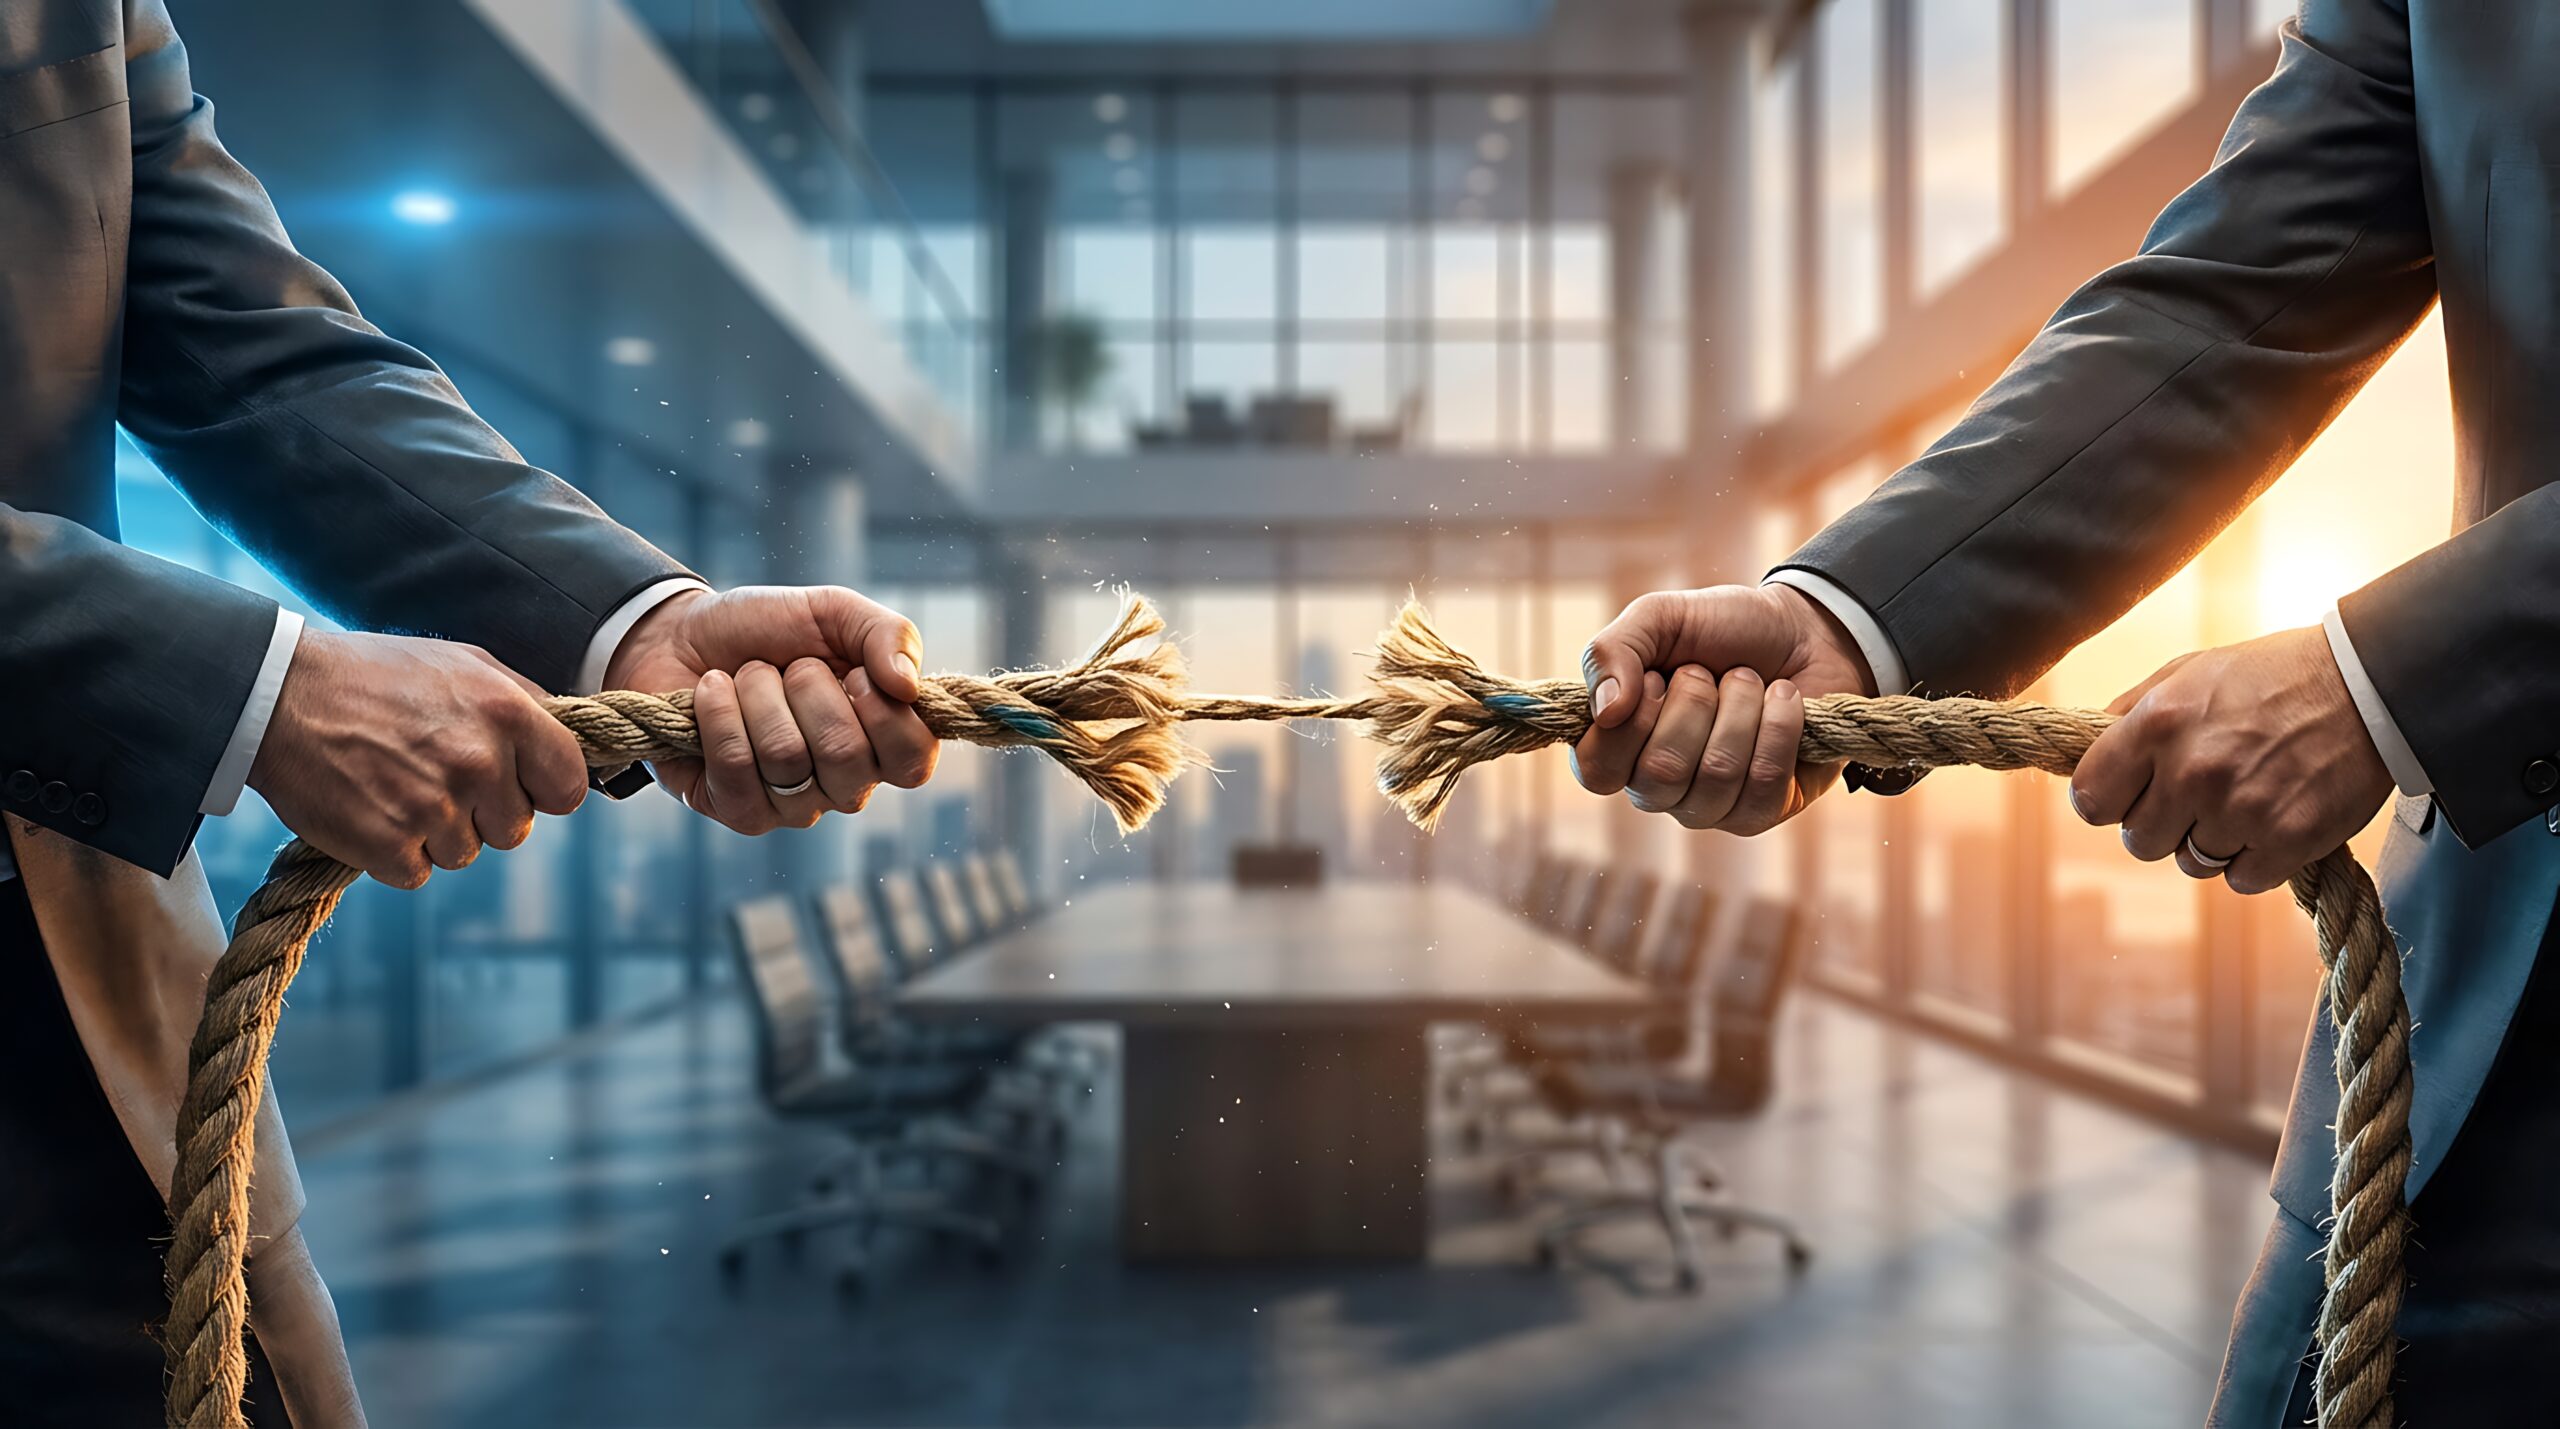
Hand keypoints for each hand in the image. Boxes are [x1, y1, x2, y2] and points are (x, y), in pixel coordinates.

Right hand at [249, 631, 588, 887]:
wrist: (278, 694)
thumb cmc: (378, 675)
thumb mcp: (465, 664)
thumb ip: (526, 702)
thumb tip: (572, 742)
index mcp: (509, 715)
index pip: (568, 789)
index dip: (545, 791)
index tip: (521, 786)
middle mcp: (478, 764)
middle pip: (515, 830)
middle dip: (483, 813)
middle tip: (436, 776)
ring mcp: (432, 808)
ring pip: (465, 854)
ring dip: (437, 833)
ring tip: (397, 785)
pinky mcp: (387, 845)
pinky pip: (417, 873)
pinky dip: (396, 853)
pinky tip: (372, 809)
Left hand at [603, 585, 937, 833]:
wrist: (681, 633)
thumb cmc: (769, 629)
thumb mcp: (836, 613)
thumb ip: (890, 635)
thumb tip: (908, 687)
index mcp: (882, 742)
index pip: (914, 761)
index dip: (884, 712)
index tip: (852, 672)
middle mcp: (845, 785)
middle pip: (846, 756)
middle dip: (808, 688)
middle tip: (790, 668)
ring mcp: (793, 805)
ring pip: (785, 757)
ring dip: (758, 693)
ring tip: (745, 677)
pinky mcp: (738, 811)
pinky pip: (737, 770)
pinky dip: (719, 713)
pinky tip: (711, 694)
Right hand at [1572, 583, 1875, 832]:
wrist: (1804, 630)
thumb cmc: (1721, 628)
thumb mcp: (1657, 618)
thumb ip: (1609, 652)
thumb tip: (1606, 712)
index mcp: (1619, 747)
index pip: (1597, 772)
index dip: (1629, 723)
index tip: (1656, 677)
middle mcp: (1657, 787)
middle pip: (1662, 773)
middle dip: (1695, 702)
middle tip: (1710, 673)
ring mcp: (1709, 806)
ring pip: (1718, 774)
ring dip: (1742, 706)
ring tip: (1750, 682)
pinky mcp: (1763, 811)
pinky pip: (1766, 783)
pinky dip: (1780, 724)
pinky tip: (1783, 701)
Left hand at [2069, 626, 2391, 893]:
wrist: (2369, 684)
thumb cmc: (2270, 675)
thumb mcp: (2188, 672)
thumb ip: (2130, 713)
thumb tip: (2087, 753)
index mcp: (2157, 724)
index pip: (2090, 799)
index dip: (2106, 802)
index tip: (2127, 795)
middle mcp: (2193, 771)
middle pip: (2139, 841)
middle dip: (2161, 824)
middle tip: (2195, 796)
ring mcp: (2241, 809)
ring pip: (2191, 863)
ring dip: (2210, 841)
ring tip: (2243, 798)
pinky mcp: (2288, 840)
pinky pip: (2240, 880)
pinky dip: (2253, 859)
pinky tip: (2272, 819)